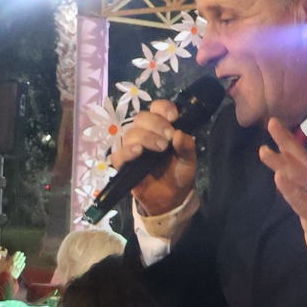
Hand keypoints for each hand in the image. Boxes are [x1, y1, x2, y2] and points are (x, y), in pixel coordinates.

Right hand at [0, 250, 25, 281]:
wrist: (6, 279)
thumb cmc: (3, 271)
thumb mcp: (1, 264)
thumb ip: (3, 258)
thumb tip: (3, 254)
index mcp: (11, 261)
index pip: (15, 256)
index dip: (17, 253)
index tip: (19, 251)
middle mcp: (15, 264)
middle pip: (19, 259)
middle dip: (21, 256)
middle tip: (22, 253)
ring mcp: (17, 268)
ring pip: (21, 263)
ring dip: (23, 260)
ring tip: (24, 257)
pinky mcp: (18, 273)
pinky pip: (21, 268)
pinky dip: (23, 265)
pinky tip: (24, 263)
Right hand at [111, 99, 198, 215]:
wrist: (172, 198)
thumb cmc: (179, 174)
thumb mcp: (189, 160)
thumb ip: (186, 146)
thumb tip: (178, 134)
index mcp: (160, 128)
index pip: (156, 108)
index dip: (163, 108)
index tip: (173, 118)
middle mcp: (145, 134)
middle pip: (141, 118)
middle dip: (156, 125)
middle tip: (168, 139)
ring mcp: (132, 149)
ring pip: (130, 133)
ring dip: (145, 138)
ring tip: (160, 149)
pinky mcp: (124, 165)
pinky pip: (117, 155)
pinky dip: (126, 152)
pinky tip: (138, 153)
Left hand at [259, 119, 306, 278]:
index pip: (302, 158)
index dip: (289, 142)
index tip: (274, 125)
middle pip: (301, 160)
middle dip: (286, 142)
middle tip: (271, 123)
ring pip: (298, 177)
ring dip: (281, 163)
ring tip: (264, 150)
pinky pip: (300, 200)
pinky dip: (289, 188)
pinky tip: (279, 178)